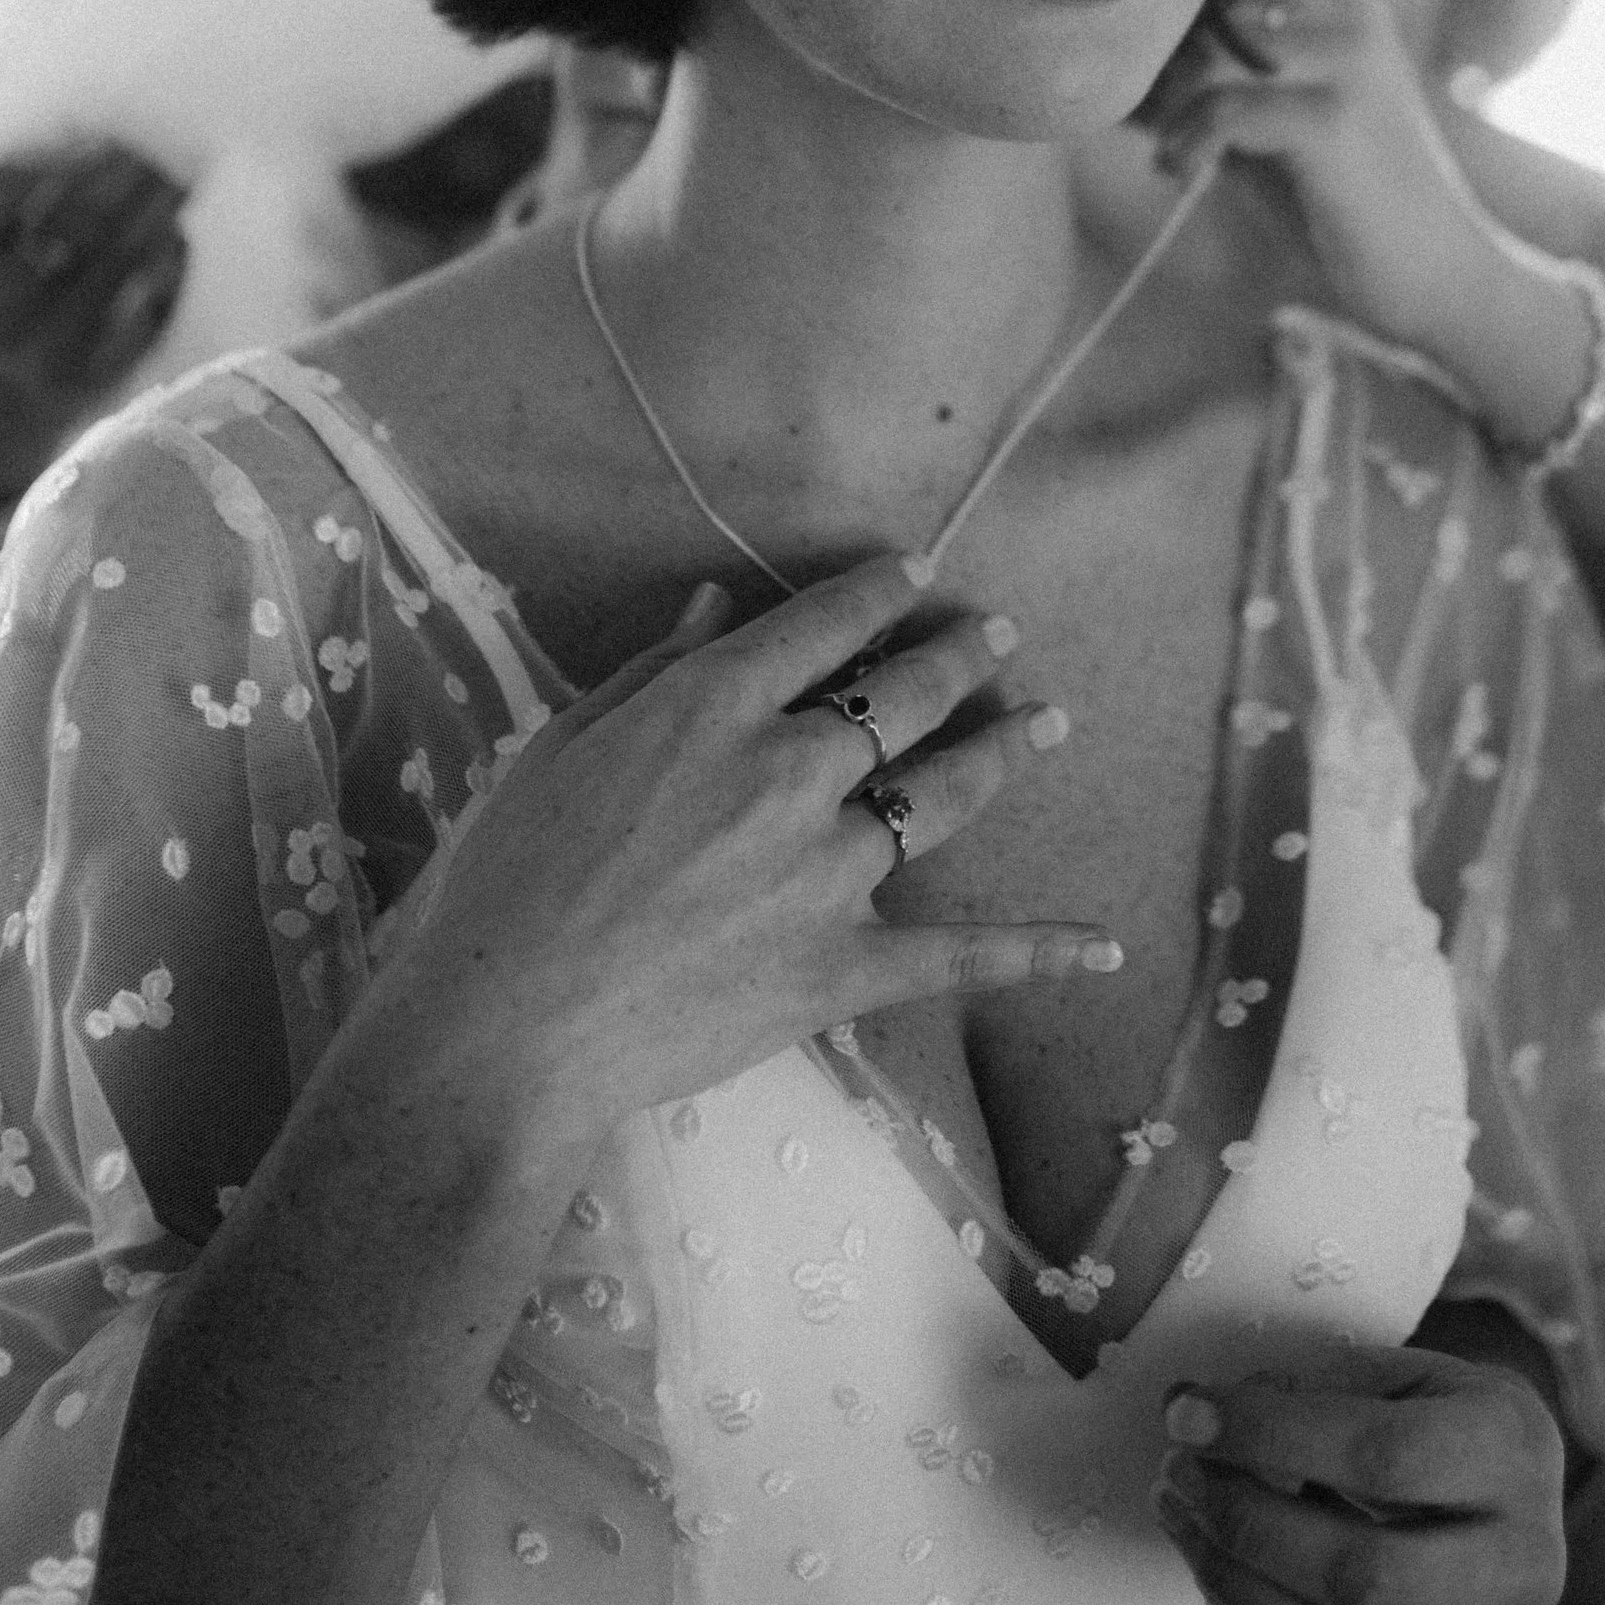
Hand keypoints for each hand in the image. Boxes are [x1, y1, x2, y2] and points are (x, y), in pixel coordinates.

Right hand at [0, 140, 188, 508]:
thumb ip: (5, 189)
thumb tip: (91, 129)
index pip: (7, 178)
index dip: (65, 145)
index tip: (105, 124)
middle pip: (76, 220)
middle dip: (131, 173)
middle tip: (167, 141)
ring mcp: (41, 352)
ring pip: (119, 263)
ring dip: (159, 212)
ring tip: (185, 178)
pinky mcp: (93, 379)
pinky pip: (146, 311)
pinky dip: (169, 267)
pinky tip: (179, 237)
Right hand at [413, 556, 1118, 1179]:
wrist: (504, 1031)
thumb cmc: (505, 884)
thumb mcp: (558, 747)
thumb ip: (652, 672)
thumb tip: (721, 605)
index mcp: (714, 707)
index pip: (825, 626)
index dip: (880, 592)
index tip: (918, 573)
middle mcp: (788, 773)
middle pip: (904, 697)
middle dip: (961, 657)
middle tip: (1001, 636)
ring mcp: (826, 873)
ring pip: (943, 795)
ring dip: (1004, 751)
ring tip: (1047, 722)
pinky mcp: (841, 968)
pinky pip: (959, 956)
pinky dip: (1036, 953)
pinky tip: (1099, 943)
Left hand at [1151, 1355, 1566, 1604]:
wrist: (1502, 1496)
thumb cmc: (1430, 1416)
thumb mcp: (1391, 1370)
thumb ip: (1305, 1387)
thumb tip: (1193, 1411)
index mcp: (1513, 1451)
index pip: (1384, 1456)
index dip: (1271, 1436)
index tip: (1187, 1413)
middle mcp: (1526, 1565)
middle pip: (1362, 1575)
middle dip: (1244, 1524)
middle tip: (1178, 1474)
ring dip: (1231, 1585)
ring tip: (1183, 1520)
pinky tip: (1220, 1583)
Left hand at [1152, 0, 1550, 392]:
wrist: (1443, 278)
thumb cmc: (1353, 207)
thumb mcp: (1283, 127)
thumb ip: (1227, 84)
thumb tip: (1134, 62)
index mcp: (1348, 5)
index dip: (1182, 31)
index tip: (1163, 93)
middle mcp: (1352, 16)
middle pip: (1215, 12)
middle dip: (1170, 75)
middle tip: (1164, 132)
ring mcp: (1347, 62)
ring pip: (1211, 55)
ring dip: (1175, 113)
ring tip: (1179, 160)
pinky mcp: (1331, 119)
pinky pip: (1223, 110)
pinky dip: (1190, 147)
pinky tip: (1189, 177)